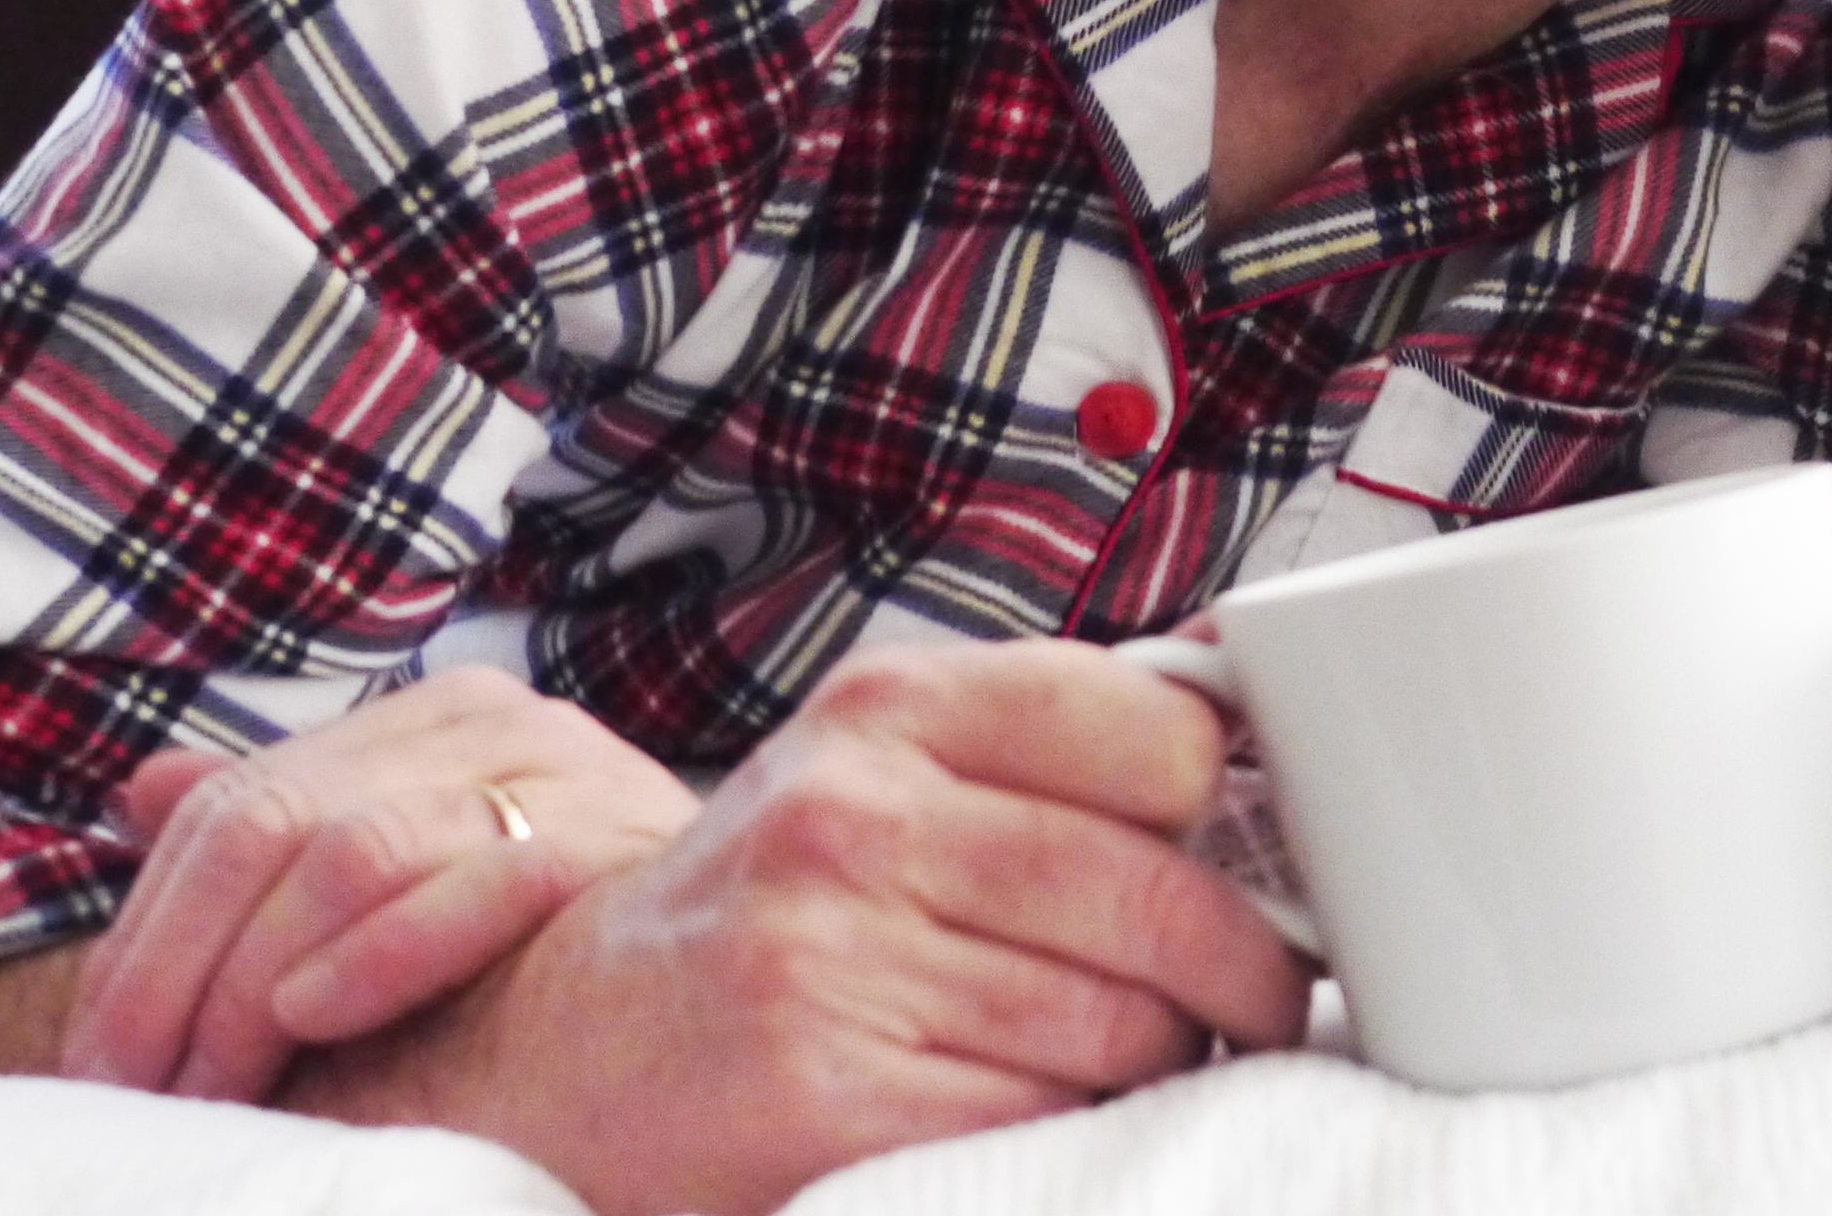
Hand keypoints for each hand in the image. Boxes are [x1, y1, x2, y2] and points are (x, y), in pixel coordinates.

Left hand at [63, 668, 698, 1100]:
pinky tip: (311, 1012)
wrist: (743, 979)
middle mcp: (503, 720)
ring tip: (214, 1084)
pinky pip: (484, 880)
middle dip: (179, 970)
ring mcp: (572, 771)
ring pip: (354, 848)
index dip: (145, 934)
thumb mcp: (398, 888)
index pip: (236, 802)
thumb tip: (142, 791)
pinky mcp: (625, 847)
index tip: (99, 1058)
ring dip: (253, 983)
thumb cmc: (552, 955)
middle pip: (275, 821)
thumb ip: (283, 831)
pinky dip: (384, 947)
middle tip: (140, 1091)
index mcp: (439, 719)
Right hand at [278, 637, 1313, 1215]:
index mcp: (893, 705)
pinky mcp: (821, 1094)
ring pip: (1122, 1023)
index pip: (1161, 733)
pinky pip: (1044, 1118)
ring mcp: (830, 955)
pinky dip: (1073, 1127)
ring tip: (1132, 1052)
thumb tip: (1259, 708)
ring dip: (1163, 1058)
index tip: (1246, 857)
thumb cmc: (780, 899)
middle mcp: (855, 813)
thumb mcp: (889, 764)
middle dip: (1240, 969)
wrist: (571, 1044)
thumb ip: (1055, 737)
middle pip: (1161, 898)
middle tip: (1254, 996)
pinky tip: (1036, 1108)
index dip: (1227, 810)